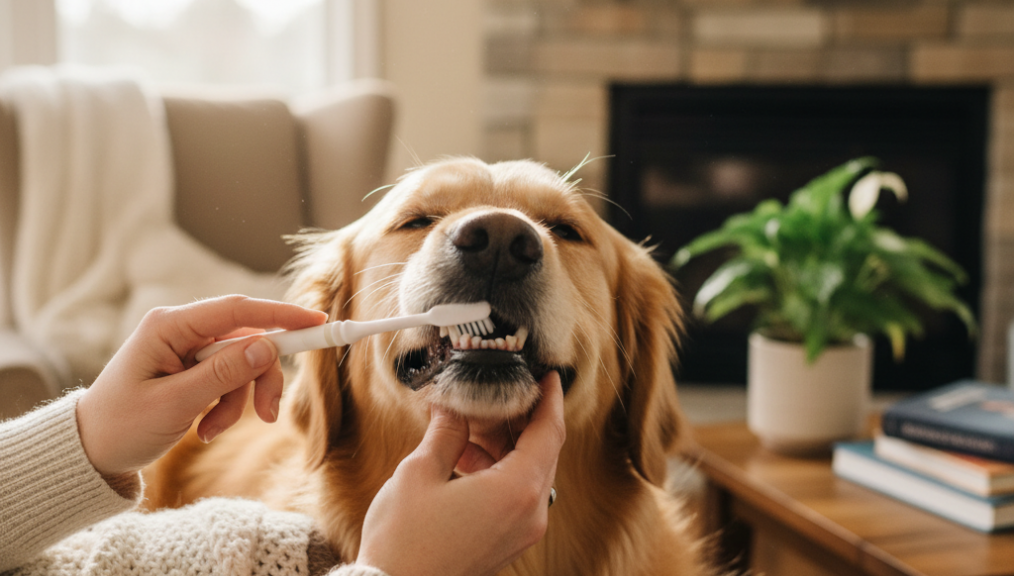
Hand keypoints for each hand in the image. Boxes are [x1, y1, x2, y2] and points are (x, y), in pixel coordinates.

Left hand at [76, 295, 327, 476]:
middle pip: (247, 340)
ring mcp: (187, 348)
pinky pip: (228, 379)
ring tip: (213, 432)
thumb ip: (222, 374)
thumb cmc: (121, 426)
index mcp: (169, 326)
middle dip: (260, 379)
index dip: (281, 315)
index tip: (317, 324)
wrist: (90, 452)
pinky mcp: (191, 368)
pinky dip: (227, 406)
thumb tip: (268, 347)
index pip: (238, 310)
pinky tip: (205, 429)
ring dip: (239, 400)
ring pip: (242, 364)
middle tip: (268, 415)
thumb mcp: (174, 404)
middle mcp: (181, 329)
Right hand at [357, 371, 565, 575]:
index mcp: (517, 490)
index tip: (547, 376)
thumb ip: (446, 432)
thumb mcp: (420, 472)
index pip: (550, 432)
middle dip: (522, 419)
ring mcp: (521, 532)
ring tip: (468, 426)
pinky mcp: (507, 542)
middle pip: (543, 452)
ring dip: (506, 445)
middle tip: (497, 393)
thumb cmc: (403, 540)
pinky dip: (500, 470)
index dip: (550, 400)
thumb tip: (454, 407)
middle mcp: (530, 513)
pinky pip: (517, 495)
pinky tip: (464, 458)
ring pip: (530, 473)